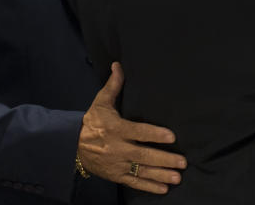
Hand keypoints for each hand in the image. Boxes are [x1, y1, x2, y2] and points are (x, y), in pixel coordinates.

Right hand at [78, 62, 186, 193]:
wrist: (72, 146)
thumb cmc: (92, 121)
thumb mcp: (101, 102)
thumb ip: (113, 85)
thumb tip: (119, 65)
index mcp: (116, 129)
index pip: (138, 132)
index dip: (155, 134)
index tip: (172, 137)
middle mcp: (117, 148)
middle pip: (144, 155)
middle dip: (164, 159)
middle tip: (183, 161)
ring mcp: (117, 164)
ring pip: (141, 171)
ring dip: (161, 175)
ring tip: (177, 177)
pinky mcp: (116, 175)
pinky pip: (134, 182)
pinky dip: (149, 187)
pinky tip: (164, 189)